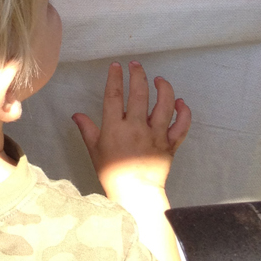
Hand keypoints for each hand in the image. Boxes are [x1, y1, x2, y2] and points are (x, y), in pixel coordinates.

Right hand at [73, 62, 189, 202]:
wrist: (136, 195)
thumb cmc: (112, 173)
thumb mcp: (95, 151)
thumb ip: (87, 130)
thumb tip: (77, 114)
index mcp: (115, 128)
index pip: (114, 95)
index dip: (115, 78)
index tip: (116, 66)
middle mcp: (137, 127)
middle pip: (139, 94)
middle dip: (137, 75)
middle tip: (135, 65)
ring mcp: (156, 135)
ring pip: (164, 105)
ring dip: (163, 88)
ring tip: (159, 80)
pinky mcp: (171, 145)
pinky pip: (182, 126)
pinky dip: (184, 113)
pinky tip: (180, 102)